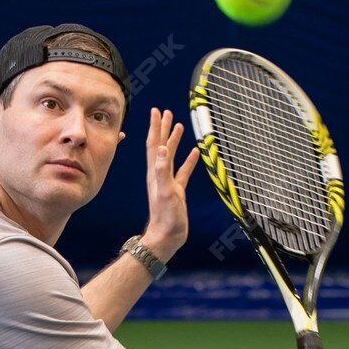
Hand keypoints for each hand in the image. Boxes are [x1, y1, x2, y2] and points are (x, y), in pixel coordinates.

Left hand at [142, 107, 198, 260]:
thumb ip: (163, 171)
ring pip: (171, 156)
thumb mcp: (166, 192)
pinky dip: (188, 160)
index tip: (156, 110)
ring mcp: (168, 182)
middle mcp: (159, 174)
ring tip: (179, 126)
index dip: (155, 127)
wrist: (167, 237)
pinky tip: (195, 153)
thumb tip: (162, 148)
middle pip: (160, 146)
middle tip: (166, 112)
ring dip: (174, 140)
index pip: (154, 144)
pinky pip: (183, 171)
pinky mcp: (177, 190)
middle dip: (163, 128)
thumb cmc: (166, 217)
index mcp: (155, 172)